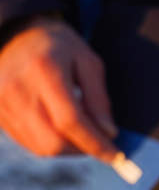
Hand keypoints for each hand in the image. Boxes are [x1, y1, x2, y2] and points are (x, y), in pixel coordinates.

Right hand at [0, 19, 119, 163]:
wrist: (14, 33)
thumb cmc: (58, 46)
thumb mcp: (88, 62)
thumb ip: (99, 98)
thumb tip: (108, 134)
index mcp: (44, 70)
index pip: (71, 121)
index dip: (96, 143)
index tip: (116, 155)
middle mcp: (17, 88)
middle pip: (53, 141)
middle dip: (82, 149)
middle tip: (99, 143)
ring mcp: (2, 102)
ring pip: (40, 147)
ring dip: (68, 149)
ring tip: (81, 132)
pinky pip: (28, 142)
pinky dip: (50, 143)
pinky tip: (60, 129)